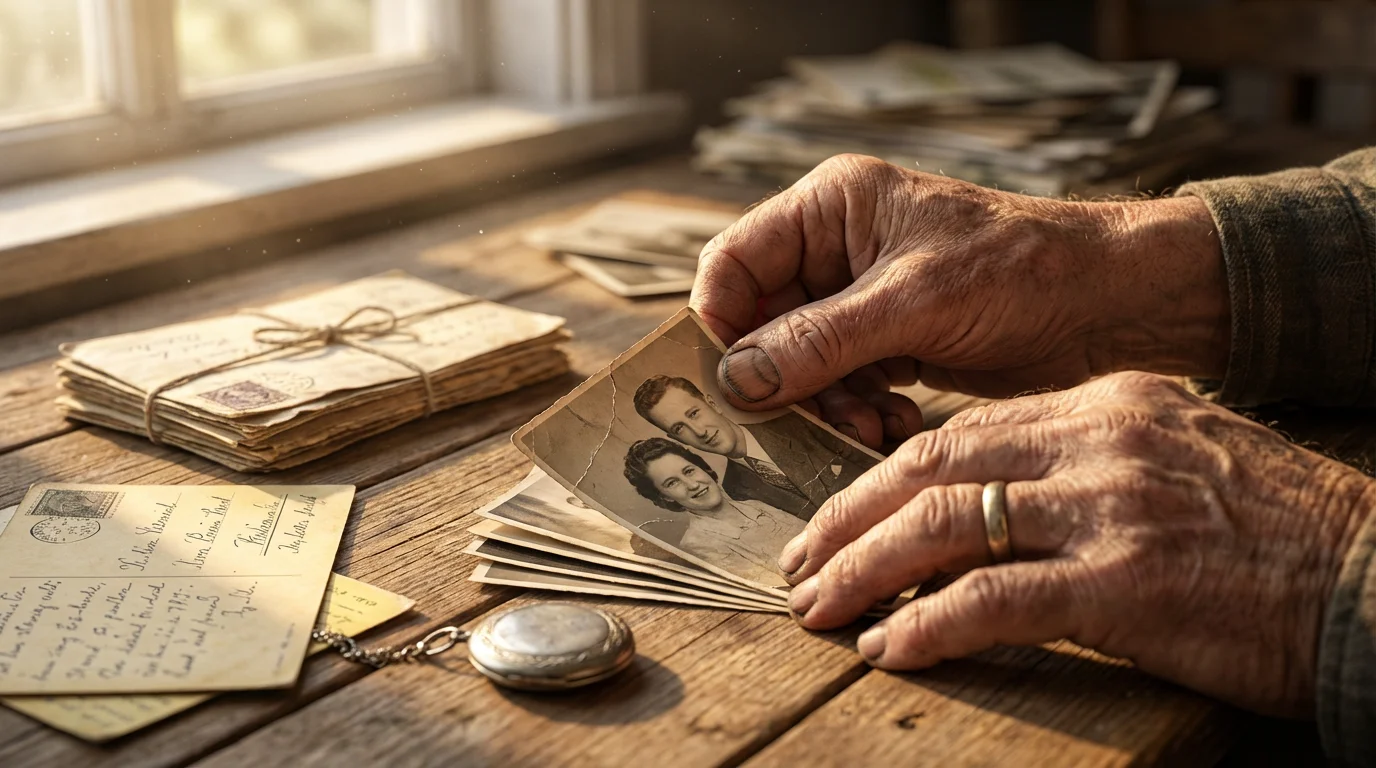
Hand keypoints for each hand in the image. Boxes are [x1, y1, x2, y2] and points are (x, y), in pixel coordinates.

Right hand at [690, 154, 1230, 426]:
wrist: (1110, 304)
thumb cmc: (1023, 271)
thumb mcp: (914, 302)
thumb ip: (820, 340)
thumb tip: (737, 378)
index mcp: (830, 208)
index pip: (733, 264)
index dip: (723, 324)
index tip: (738, 382)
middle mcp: (835, 250)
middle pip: (760, 326)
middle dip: (786, 381)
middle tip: (819, 420)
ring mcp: (859, 301)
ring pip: (798, 367)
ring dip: (826, 407)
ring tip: (869, 427)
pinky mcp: (887, 343)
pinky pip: (840, 388)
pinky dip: (856, 413)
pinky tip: (893, 424)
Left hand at [777, 372, 1373, 716]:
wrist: (1374, 578)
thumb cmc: (1275, 532)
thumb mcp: (1175, 461)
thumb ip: (1081, 465)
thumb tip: (987, 501)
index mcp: (1105, 404)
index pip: (958, 431)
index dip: (880, 479)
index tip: (836, 519)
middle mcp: (1098, 440)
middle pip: (929, 466)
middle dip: (848, 518)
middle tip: (800, 563)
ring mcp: (1111, 508)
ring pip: (943, 525)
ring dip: (864, 571)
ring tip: (820, 609)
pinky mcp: (1127, 583)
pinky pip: (994, 600)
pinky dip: (927, 625)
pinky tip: (890, 648)